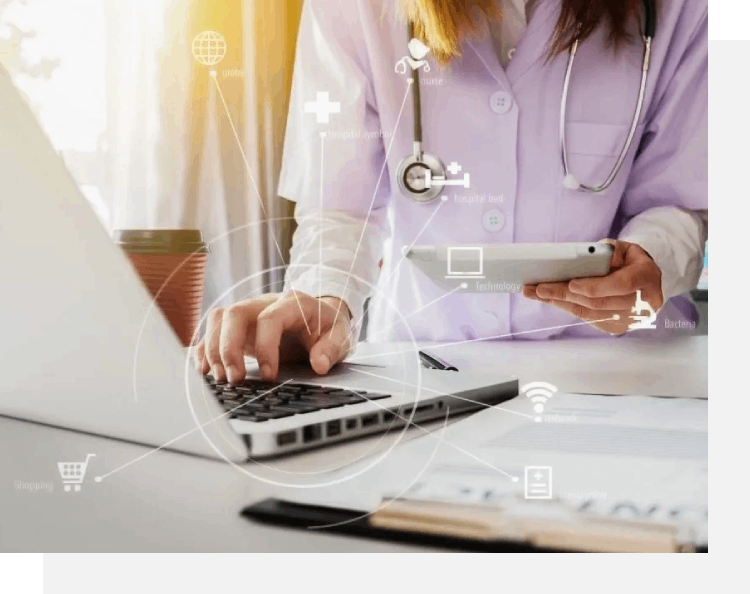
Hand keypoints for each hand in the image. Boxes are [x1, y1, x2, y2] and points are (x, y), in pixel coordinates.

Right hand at [192, 292, 353, 382]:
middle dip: (229, 348)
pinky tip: (206, 370)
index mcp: (292, 302)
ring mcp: (249, 313)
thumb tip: (319, 364)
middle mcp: (265, 303)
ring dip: (214, 349)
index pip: (269, 318)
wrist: (322, 316)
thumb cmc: (328, 325)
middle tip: (235, 379)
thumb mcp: (341, 335)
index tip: (269, 376)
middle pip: (235, 314)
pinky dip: (206, 349)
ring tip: (221, 379)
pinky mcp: (239, 327)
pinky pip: (214, 331)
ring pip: (219, 319)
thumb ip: (332, 348)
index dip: (266, 347)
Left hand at [522, 240, 663, 334]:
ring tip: (537, 294)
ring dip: (560, 303)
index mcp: (647, 277)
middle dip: (565, 295)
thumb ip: (609, 251)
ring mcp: (631, 319)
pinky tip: (551, 300)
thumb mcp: (625, 248)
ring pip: (590, 314)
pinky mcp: (618, 328)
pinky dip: (568, 308)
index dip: (595, 286)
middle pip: (599, 302)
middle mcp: (643, 302)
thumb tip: (588, 258)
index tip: (571, 284)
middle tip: (538, 288)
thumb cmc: (630, 261)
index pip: (621, 285)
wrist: (645, 282)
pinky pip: (588, 319)